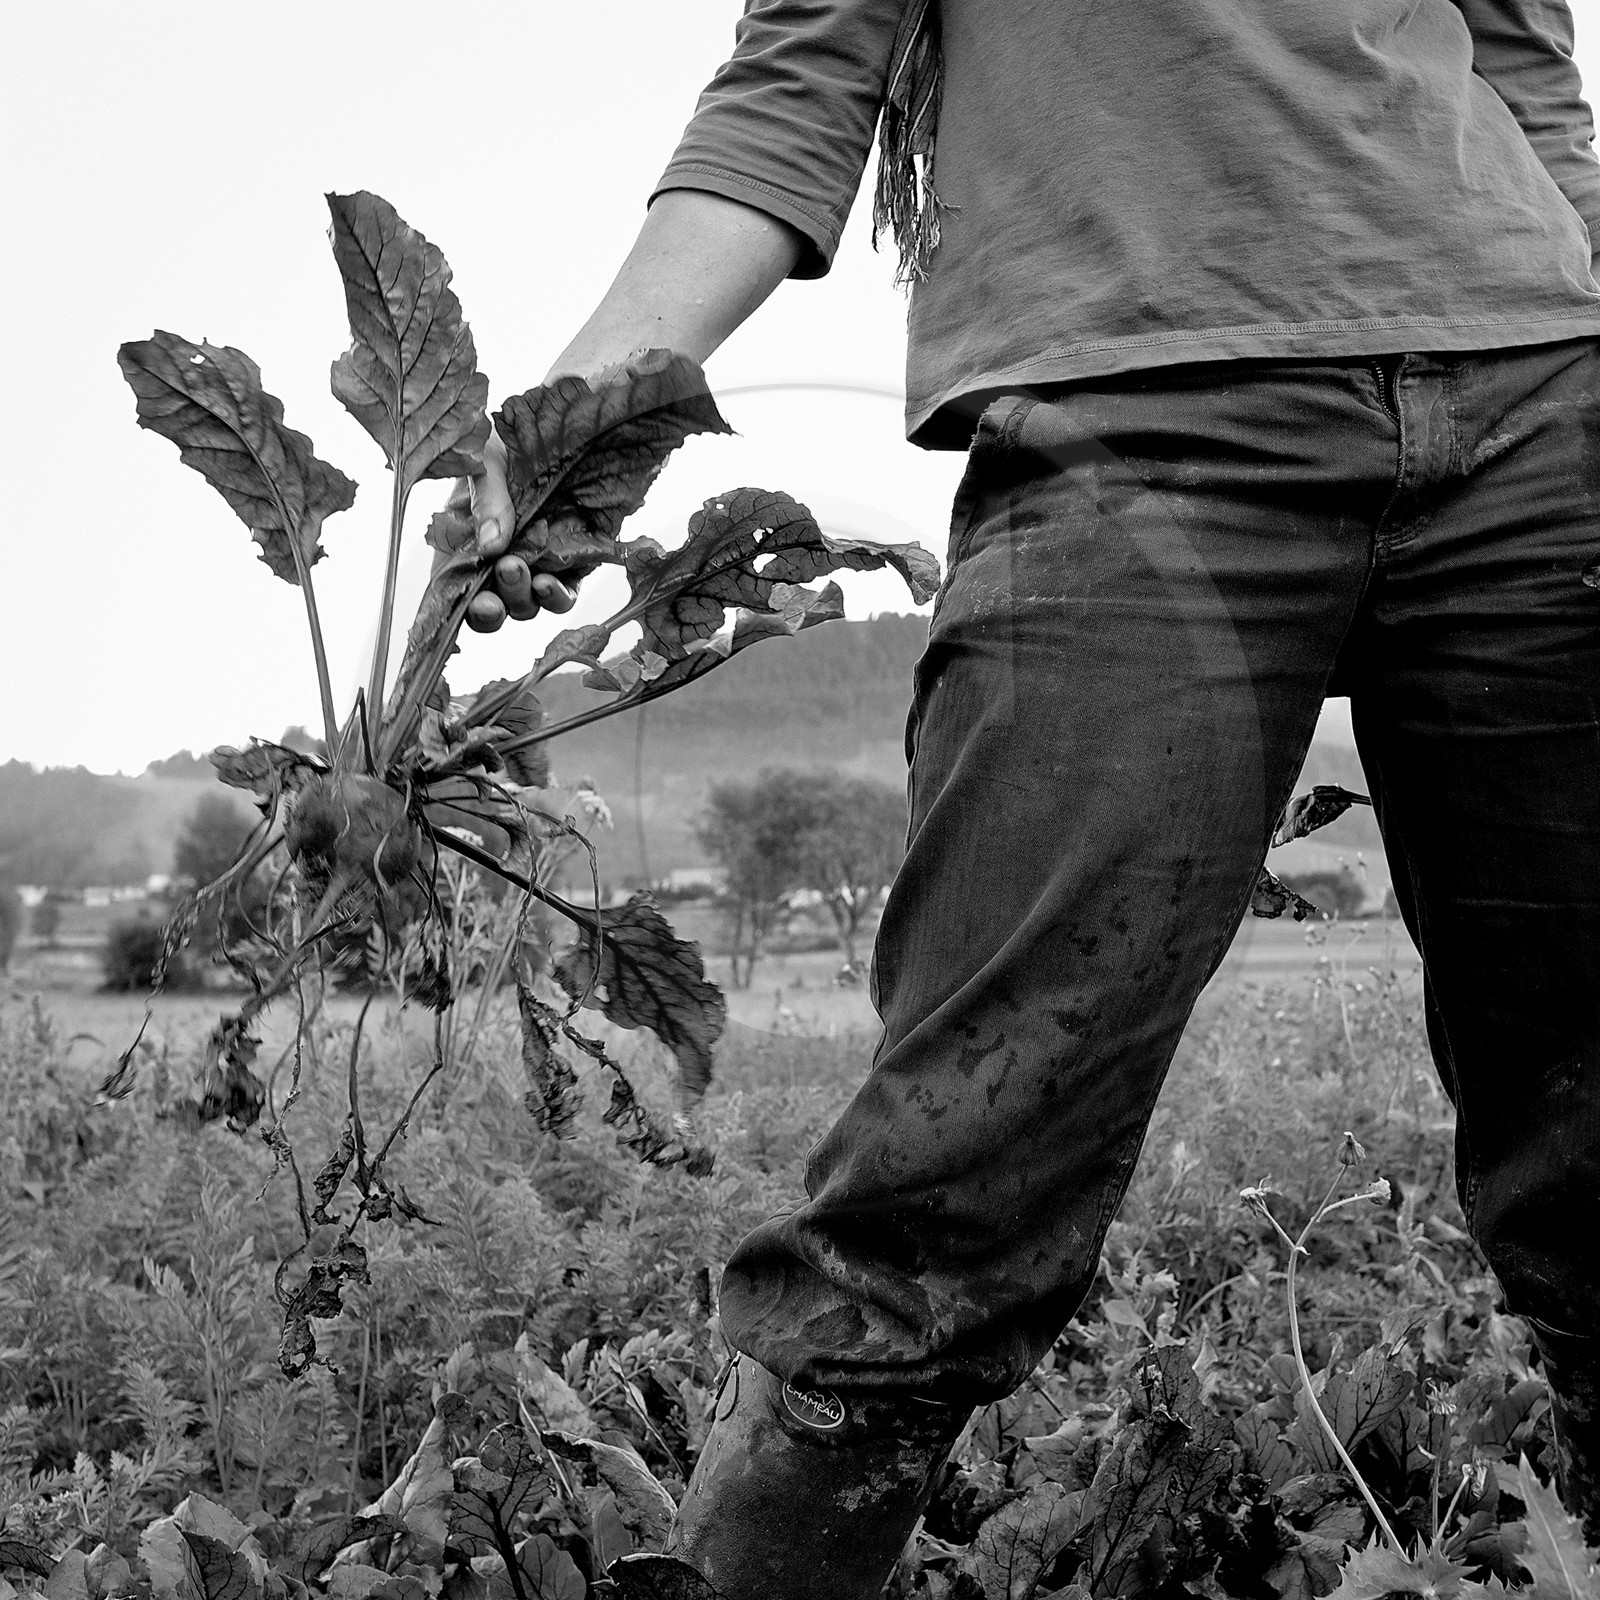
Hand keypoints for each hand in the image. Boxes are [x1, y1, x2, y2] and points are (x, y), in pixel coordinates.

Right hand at [431, 432, 579, 631]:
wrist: (552, 428)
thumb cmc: (504, 442)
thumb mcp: (486, 462)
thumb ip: (486, 500)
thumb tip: (491, 545)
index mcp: (462, 545)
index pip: (456, 594)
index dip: (463, 610)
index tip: (475, 604)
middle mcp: (494, 564)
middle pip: (495, 608)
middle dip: (499, 602)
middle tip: (507, 570)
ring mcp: (532, 566)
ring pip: (527, 605)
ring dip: (526, 598)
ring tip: (533, 578)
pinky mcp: (568, 564)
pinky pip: (563, 592)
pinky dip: (558, 596)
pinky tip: (553, 584)